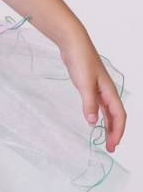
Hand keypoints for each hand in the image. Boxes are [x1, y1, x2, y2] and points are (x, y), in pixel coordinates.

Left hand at [59, 33, 126, 151]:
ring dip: (108, 125)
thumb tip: (94, 123)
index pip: (119, 115)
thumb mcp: (84, 84)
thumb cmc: (81, 60)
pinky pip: (99, 105)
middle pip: (116, 115)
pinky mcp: (90, 86)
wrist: (73, 43)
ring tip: (106, 139)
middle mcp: (107, 91)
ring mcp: (99, 89)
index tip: (113, 145)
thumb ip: (89, 104)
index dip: (118, 131)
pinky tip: (94, 121)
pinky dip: (99, 115)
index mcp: (110, 91)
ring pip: (108, 111)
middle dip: (115, 132)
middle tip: (111, 148)